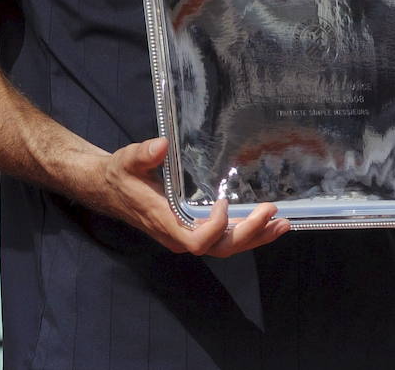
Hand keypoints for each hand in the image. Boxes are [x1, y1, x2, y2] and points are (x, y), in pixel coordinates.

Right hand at [89, 137, 289, 256]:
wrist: (111, 189)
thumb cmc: (121, 175)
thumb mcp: (127, 160)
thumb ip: (142, 155)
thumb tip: (159, 146)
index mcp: (164, 223)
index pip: (195, 241)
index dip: (214, 229)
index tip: (224, 202)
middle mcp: (179, 235)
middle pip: (219, 247)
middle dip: (248, 233)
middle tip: (273, 213)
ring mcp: (189, 234)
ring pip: (226, 246)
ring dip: (255, 236)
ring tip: (282, 223)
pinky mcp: (196, 228)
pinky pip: (225, 238)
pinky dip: (248, 232)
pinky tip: (269, 223)